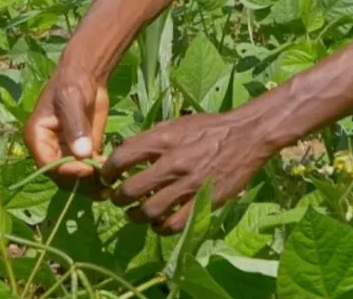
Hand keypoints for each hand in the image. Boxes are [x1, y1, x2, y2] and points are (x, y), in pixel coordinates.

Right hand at [24, 64, 109, 196]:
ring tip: (109, 184)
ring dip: (91, 185)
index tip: (88, 168)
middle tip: (103, 179)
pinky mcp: (82, 153)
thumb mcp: (72, 99)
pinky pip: (87, 172)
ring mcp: (65, 153)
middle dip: (81, 181)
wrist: (87, 76)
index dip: (67, 171)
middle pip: (61, 177)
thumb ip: (76, 125)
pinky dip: (98, 177)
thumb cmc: (73, 83)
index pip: (48, 164)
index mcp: (37, 137)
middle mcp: (48, 150)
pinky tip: (112, 176)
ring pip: (75, 180)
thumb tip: (82, 154)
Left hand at [102, 110, 274, 234]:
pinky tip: (158, 223)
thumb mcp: (175, 124)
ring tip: (134, 214)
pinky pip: (174, 224)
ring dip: (135, 216)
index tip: (107, 177)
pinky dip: (160, 228)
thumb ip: (150, 139)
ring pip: (149, 211)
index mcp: (164, 140)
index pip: (122, 157)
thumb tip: (124, 154)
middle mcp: (173, 163)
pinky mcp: (204, 201)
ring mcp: (188, 184)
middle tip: (118, 198)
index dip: (108, 171)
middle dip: (118, 197)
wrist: (245, 135)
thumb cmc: (207, 128)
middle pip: (131, 190)